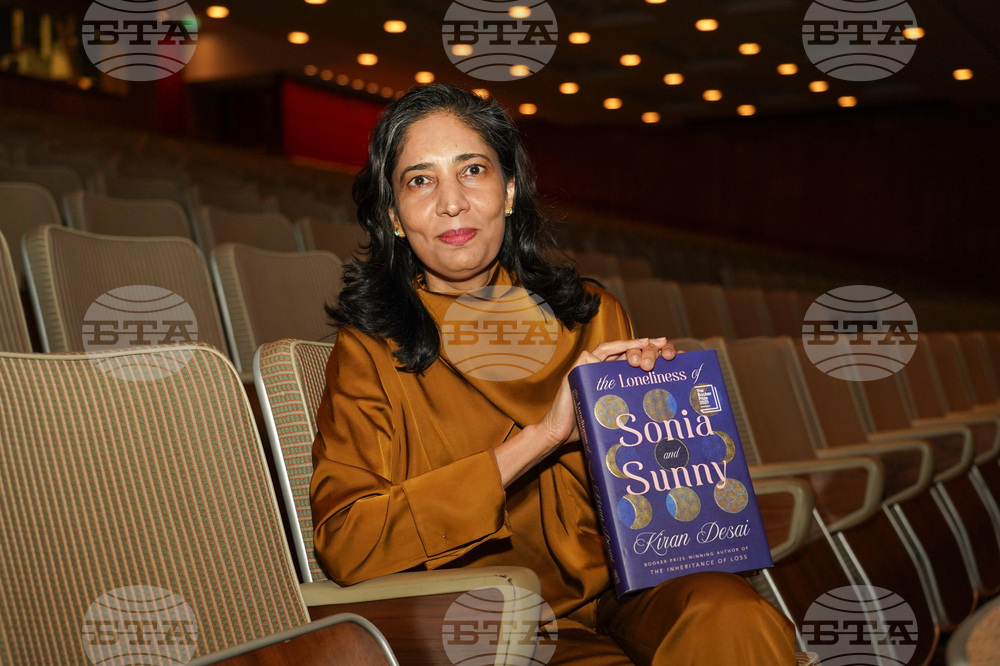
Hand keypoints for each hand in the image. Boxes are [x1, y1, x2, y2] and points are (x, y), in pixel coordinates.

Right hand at [496, 337, 676, 486]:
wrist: (560, 434)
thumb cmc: (588, 428)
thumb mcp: (614, 414)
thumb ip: (628, 405)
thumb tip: (659, 409)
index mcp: (608, 378)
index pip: (630, 361)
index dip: (649, 354)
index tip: (669, 352)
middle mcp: (598, 370)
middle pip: (625, 352)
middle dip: (645, 347)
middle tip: (664, 345)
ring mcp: (587, 368)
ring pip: (613, 349)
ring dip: (632, 345)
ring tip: (650, 343)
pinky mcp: (578, 369)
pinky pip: (597, 355)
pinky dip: (616, 349)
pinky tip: (630, 348)